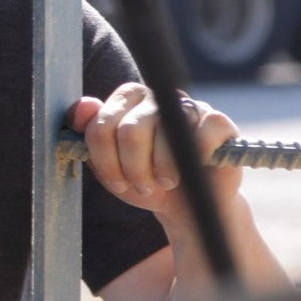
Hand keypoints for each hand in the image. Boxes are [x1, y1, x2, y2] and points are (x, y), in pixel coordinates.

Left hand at [69, 82, 240, 223]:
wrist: (189, 205)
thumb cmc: (145, 180)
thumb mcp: (108, 165)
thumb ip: (90, 135)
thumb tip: (83, 106)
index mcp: (126, 98)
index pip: (100, 127)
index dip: (106, 163)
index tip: (117, 181)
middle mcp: (156, 95)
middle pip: (130, 132)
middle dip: (133, 170)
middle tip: (143, 185)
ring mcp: (188, 104)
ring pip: (163, 137)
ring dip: (161, 172)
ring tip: (166, 182)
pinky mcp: (217, 121)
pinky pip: (199, 138)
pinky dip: (191, 163)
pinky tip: (191, 171)